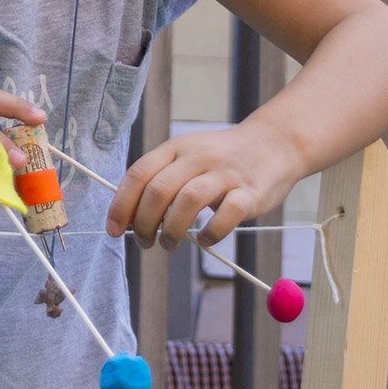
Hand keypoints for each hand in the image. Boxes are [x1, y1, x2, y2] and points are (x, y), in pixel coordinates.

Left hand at [105, 123, 302, 249]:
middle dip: (144, 223)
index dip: (121, 204)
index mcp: (176, 149)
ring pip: (188, 201)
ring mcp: (225, 173)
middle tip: (145, 242)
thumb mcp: (186, 157)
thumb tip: (128, 218)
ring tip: (169, 244)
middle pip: (159, 191)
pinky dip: (211, 233)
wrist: (274, 144)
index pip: (138, 174)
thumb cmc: (221, 159)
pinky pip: (227, 214)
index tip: (113, 230)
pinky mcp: (250, 192)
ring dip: (172, 230)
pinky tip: (204, 239)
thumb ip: (160, 181)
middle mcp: (198, 157)